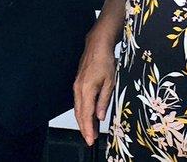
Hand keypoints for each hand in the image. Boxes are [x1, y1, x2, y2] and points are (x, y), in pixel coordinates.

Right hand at [73, 31, 116, 145]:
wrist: (97, 45)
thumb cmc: (104, 60)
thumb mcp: (109, 82)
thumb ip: (104, 100)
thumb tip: (100, 116)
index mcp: (86, 89)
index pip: (86, 114)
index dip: (88, 129)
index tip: (90, 139)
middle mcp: (78, 89)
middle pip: (79, 114)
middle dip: (84, 128)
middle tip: (90, 140)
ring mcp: (77, 86)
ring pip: (78, 109)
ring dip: (83, 121)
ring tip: (91, 131)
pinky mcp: (78, 84)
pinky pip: (79, 102)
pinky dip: (83, 111)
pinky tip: (88, 116)